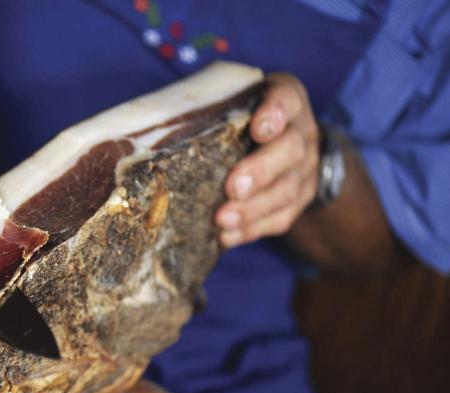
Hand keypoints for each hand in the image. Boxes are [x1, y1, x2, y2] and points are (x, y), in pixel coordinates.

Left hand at [215, 73, 319, 246]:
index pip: (286, 99)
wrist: (288, 145)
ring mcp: (304, 170)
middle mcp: (301, 133)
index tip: (258, 128)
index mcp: (285, 100)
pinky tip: (226, 236)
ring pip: (285, 191)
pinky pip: (280, 218)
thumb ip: (209, 108)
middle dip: (260, 171)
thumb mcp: (235, 101)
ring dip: (252, 209)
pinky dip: (251, 229)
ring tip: (222, 220)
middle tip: (232, 188)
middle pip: (290, 151)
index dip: (275, 114)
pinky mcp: (297, 201)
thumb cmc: (245, 117)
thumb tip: (146, 126)